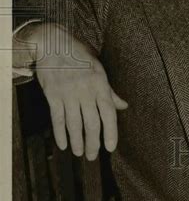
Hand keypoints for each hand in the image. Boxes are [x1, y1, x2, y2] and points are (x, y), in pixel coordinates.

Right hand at [14, 22, 127, 159]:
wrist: (53, 44)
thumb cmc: (79, 55)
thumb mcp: (99, 69)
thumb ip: (110, 91)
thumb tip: (123, 106)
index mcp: (100, 84)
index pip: (109, 113)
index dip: (111, 132)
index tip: (110, 148)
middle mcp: (85, 91)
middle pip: (92, 123)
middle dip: (94, 143)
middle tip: (93, 156)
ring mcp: (68, 94)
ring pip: (74, 124)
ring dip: (78, 141)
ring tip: (80, 153)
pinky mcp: (53, 95)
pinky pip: (57, 119)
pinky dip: (60, 133)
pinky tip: (63, 144)